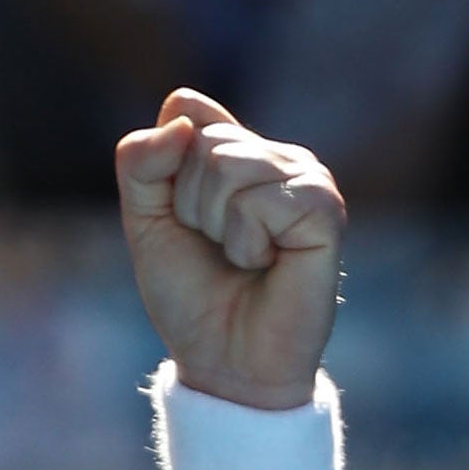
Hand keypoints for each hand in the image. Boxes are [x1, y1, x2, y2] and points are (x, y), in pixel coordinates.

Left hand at [115, 89, 344, 408]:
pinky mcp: (327, 211)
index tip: (180, 217)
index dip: (163, 170)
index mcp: (238, 147)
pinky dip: (246, 241)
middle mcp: (277, 155)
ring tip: (242, 256)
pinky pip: (260, 200)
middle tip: (215, 246)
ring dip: (216, 224)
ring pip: (229, 165)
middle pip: (203, 140)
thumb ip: (140, 162)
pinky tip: (266, 263)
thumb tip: (182, 121)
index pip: (183, 111)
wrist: (223, 359)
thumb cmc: (190, 290)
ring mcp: (308, 179)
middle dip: (189, 204)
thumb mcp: (144, 219)